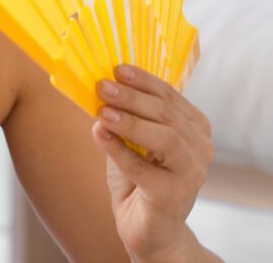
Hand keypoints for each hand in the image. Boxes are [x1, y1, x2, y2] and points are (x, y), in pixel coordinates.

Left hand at [92, 64, 215, 261]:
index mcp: (194, 129)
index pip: (170, 97)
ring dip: (131, 122)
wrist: (148, 228)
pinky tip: (99, 135)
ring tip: (102, 112)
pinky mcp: (174, 196)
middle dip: (132, 98)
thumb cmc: (139, 178)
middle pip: (167, 115)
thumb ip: (122, 115)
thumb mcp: (130, 140)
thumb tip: (98, 87)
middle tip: (102, 87)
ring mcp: (191, 174)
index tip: (116, 68)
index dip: (143, 81)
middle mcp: (200, 149)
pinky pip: (145, 170)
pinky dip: (119, 150)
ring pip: (165, 139)